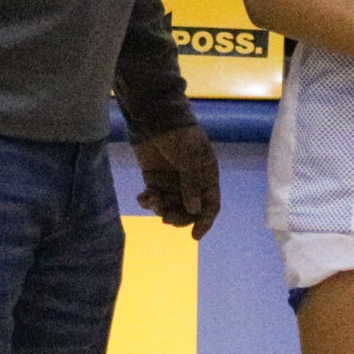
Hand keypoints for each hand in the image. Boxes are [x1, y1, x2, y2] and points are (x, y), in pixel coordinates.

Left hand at [135, 123, 220, 238]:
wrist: (155, 119)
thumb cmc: (179, 135)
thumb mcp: (190, 158)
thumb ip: (191, 184)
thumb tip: (195, 210)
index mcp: (207, 176)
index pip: (210, 205)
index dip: (205, 221)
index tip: (195, 235)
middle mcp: (191, 183)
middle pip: (189, 211)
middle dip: (178, 217)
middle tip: (166, 217)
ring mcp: (172, 183)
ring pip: (170, 207)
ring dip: (161, 209)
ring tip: (151, 199)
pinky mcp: (154, 181)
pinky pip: (154, 199)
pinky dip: (148, 202)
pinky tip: (143, 197)